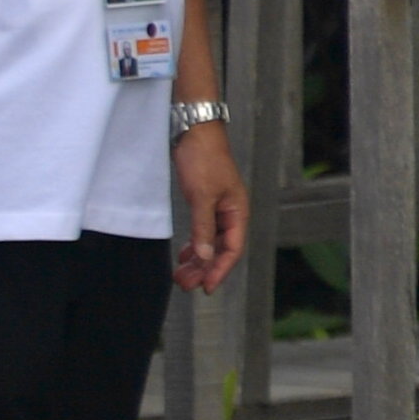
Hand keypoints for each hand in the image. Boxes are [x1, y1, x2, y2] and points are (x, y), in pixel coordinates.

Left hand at [172, 117, 249, 293]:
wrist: (194, 131)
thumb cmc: (203, 159)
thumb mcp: (201, 195)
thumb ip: (202, 227)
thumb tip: (204, 256)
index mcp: (237, 211)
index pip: (232, 249)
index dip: (219, 270)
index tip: (205, 288)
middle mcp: (231, 212)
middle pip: (221, 249)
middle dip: (204, 269)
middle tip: (185, 285)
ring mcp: (218, 208)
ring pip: (210, 242)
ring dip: (198, 260)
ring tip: (181, 276)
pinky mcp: (205, 202)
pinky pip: (203, 231)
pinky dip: (194, 245)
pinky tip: (184, 256)